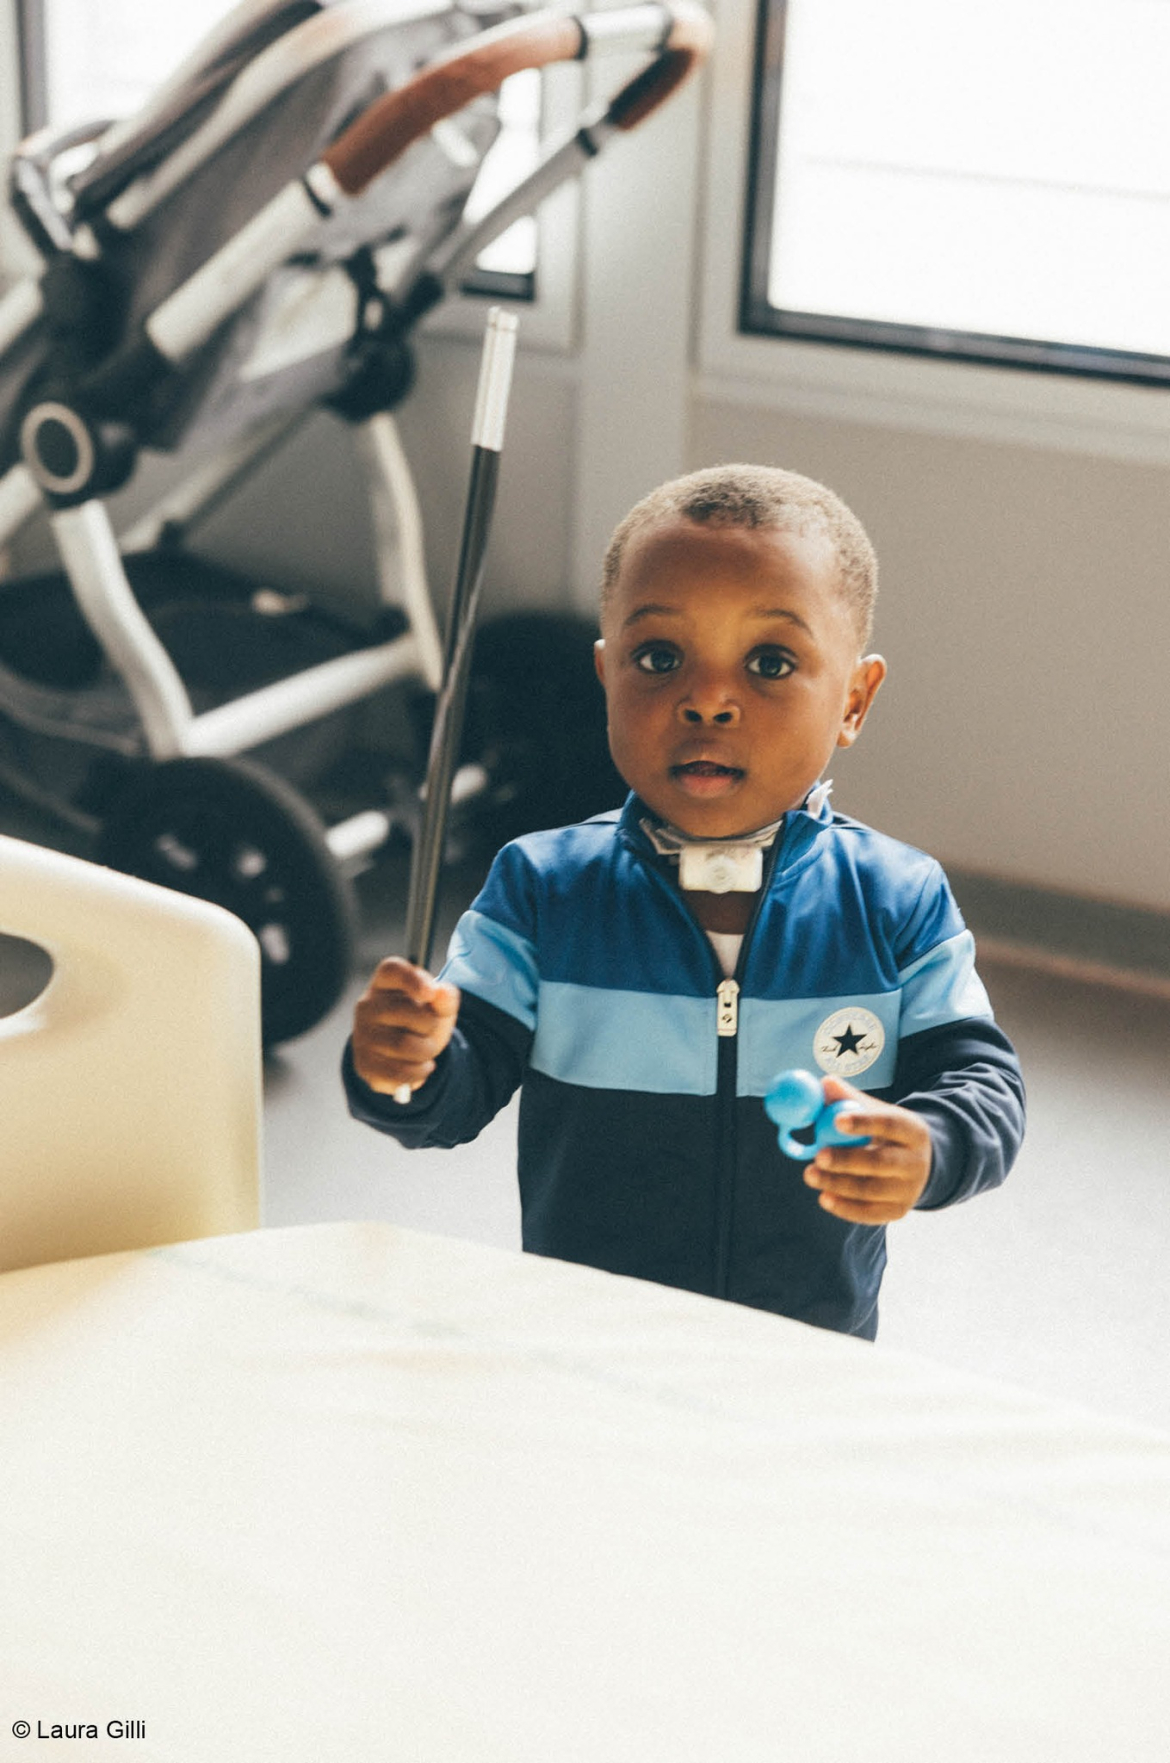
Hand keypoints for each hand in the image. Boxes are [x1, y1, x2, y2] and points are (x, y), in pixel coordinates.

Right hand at [352, 958, 459, 1096]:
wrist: (405, 1052)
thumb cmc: (420, 1020)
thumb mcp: (438, 1007)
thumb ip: (446, 998)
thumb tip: (442, 993)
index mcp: (384, 983)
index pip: (392, 970)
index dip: (411, 979)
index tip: (430, 992)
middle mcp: (367, 1005)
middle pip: (406, 1012)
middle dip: (430, 1025)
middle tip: (430, 1030)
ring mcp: (362, 1036)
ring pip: (404, 1045)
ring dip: (426, 1051)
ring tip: (426, 1050)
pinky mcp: (364, 1064)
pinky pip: (398, 1072)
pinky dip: (418, 1073)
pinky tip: (420, 1067)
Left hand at [802, 1076, 931, 1224]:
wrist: (917, 1165)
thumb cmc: (887, 1133)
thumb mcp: (876, 1112)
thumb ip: (850, 1099)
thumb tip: (824, 1083)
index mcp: (912, 1130)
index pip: (890, 1124)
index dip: (864, 1122)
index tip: (836, 1120)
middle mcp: (916, 1161)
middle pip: (881, 1162)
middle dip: (847, 1160)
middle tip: (817, 1156)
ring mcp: (909, 1189)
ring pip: (871, 1190)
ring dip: (838, 1184)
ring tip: (810, 1174)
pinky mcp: (898, 1211)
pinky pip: (870, 1213)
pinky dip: (845, 1208)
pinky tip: (824, 1197)